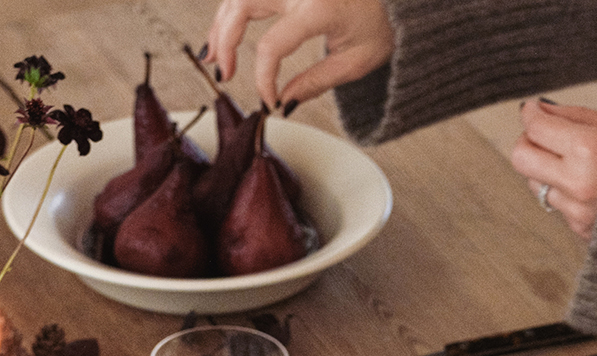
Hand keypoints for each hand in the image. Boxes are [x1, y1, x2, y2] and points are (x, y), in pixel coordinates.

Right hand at [202, 0, 393, 110]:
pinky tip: (225, 31)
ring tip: (214, 55)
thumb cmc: (382, 22)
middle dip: (224, 41)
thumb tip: (285, 104)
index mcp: (318, 7)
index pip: (272, 46)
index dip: (263, 78)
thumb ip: (317, 82)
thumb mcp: (356, 60)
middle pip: (242, 5)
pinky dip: (233, 9)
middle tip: (222, 75)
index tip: (268, 101)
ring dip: (221, 23)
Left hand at [509, 98, 596, 241]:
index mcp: (588, 149)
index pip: (536, 127)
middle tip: (542, 136)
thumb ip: (576, 116)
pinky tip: (590, 187)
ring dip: (546, 171)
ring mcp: (577, 211)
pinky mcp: (580, 229)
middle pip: (522, 158)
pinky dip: (565, 193)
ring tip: (574, 164)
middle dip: (527, 142)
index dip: (531, 114)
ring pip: (536, 184)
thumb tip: (539, 109)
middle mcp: (578, 183)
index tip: (533, 110)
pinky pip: (557, 205)